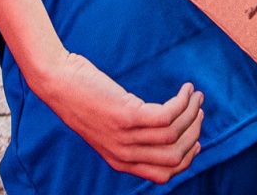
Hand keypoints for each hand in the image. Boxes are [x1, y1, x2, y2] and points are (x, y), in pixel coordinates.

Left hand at [31, 57, 202, 182]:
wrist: (57, 82)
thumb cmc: (84, 98)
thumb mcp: (106, 128)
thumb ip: (129, 137)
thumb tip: (163, 130)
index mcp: (120, 162)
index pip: (165, 174)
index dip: (187, 157)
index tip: (197, 139)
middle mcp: (123, 154)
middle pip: (175, 156)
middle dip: (194, 133)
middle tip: (199, 110)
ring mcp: (124, 136)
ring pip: (174, 134)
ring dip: (192, 113)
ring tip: (195, 96)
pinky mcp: (125, 115)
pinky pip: (167, 115)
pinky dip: (182, 102)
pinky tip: (186, 89)